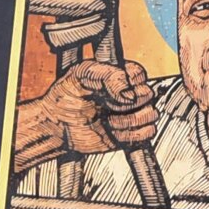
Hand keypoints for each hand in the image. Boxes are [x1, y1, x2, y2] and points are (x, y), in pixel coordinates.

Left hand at [12, 59, 157, 168]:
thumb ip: (108, 75)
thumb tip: (129, 93)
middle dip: (128, 103)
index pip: (139, 74)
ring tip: (109, 121)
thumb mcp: (81, 74)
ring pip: (151, 114)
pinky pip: (147, 134)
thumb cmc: (66, 96)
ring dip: (129, 120)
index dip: (130, 82)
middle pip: (148, 94)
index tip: (112, 90)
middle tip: (107, 106)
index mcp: (118, 75)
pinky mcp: (130, 134)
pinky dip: (131, 135)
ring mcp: (130, 114)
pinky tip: (114, 132)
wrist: (57, 125)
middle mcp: (127, 94)